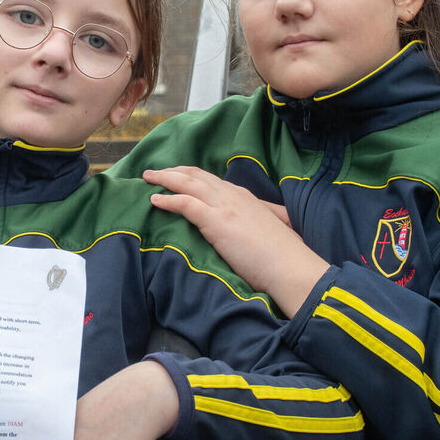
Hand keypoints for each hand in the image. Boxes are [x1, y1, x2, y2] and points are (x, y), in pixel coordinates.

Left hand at [143, 166, 328, 315]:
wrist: (291, 267)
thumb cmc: (284, 256)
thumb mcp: (273, 229)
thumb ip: (264, 220)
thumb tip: (263, 224)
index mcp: (245, 198)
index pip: (213, 181)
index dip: (193, 177)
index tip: (178, 176)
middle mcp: (233, 196)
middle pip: (197, 176)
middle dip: (174, 171)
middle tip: (155, 172)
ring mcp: (225, 206)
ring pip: (188, 184)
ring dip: (165, 179)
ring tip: (148, 178)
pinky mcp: (217, 221)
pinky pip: (185, 204)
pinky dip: (168, 199)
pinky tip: (154, 200)